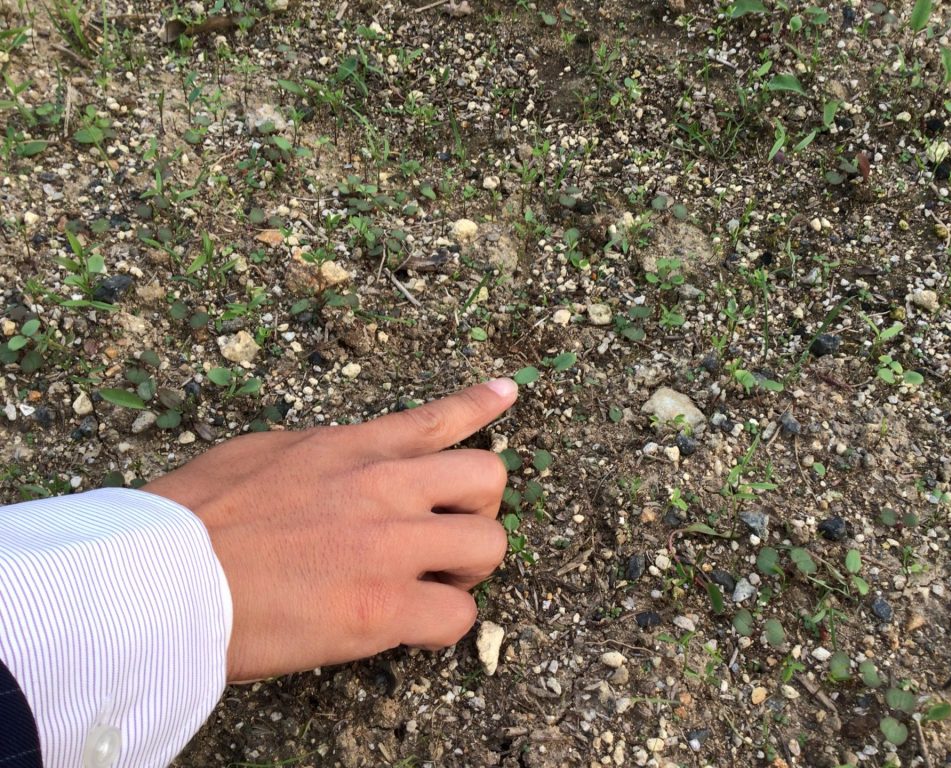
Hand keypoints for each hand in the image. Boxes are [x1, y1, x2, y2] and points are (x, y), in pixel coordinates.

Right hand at [142, 378, 516, 681]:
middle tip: (449, 536)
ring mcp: (390, 546)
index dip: (480, 405)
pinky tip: (414, 630)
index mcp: (352, 449)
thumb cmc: (193, 518)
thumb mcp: (262, 454)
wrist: (160, 575)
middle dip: (480, 509)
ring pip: (490, 546)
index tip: (507, 394)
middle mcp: (384, 488)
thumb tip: (340, 462)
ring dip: (468, 569)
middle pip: (489, 478)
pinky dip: (443, 627)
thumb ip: (320, 455)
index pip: (437, 418)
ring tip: (435, 585)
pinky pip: (458, 617)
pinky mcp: (382, 607)